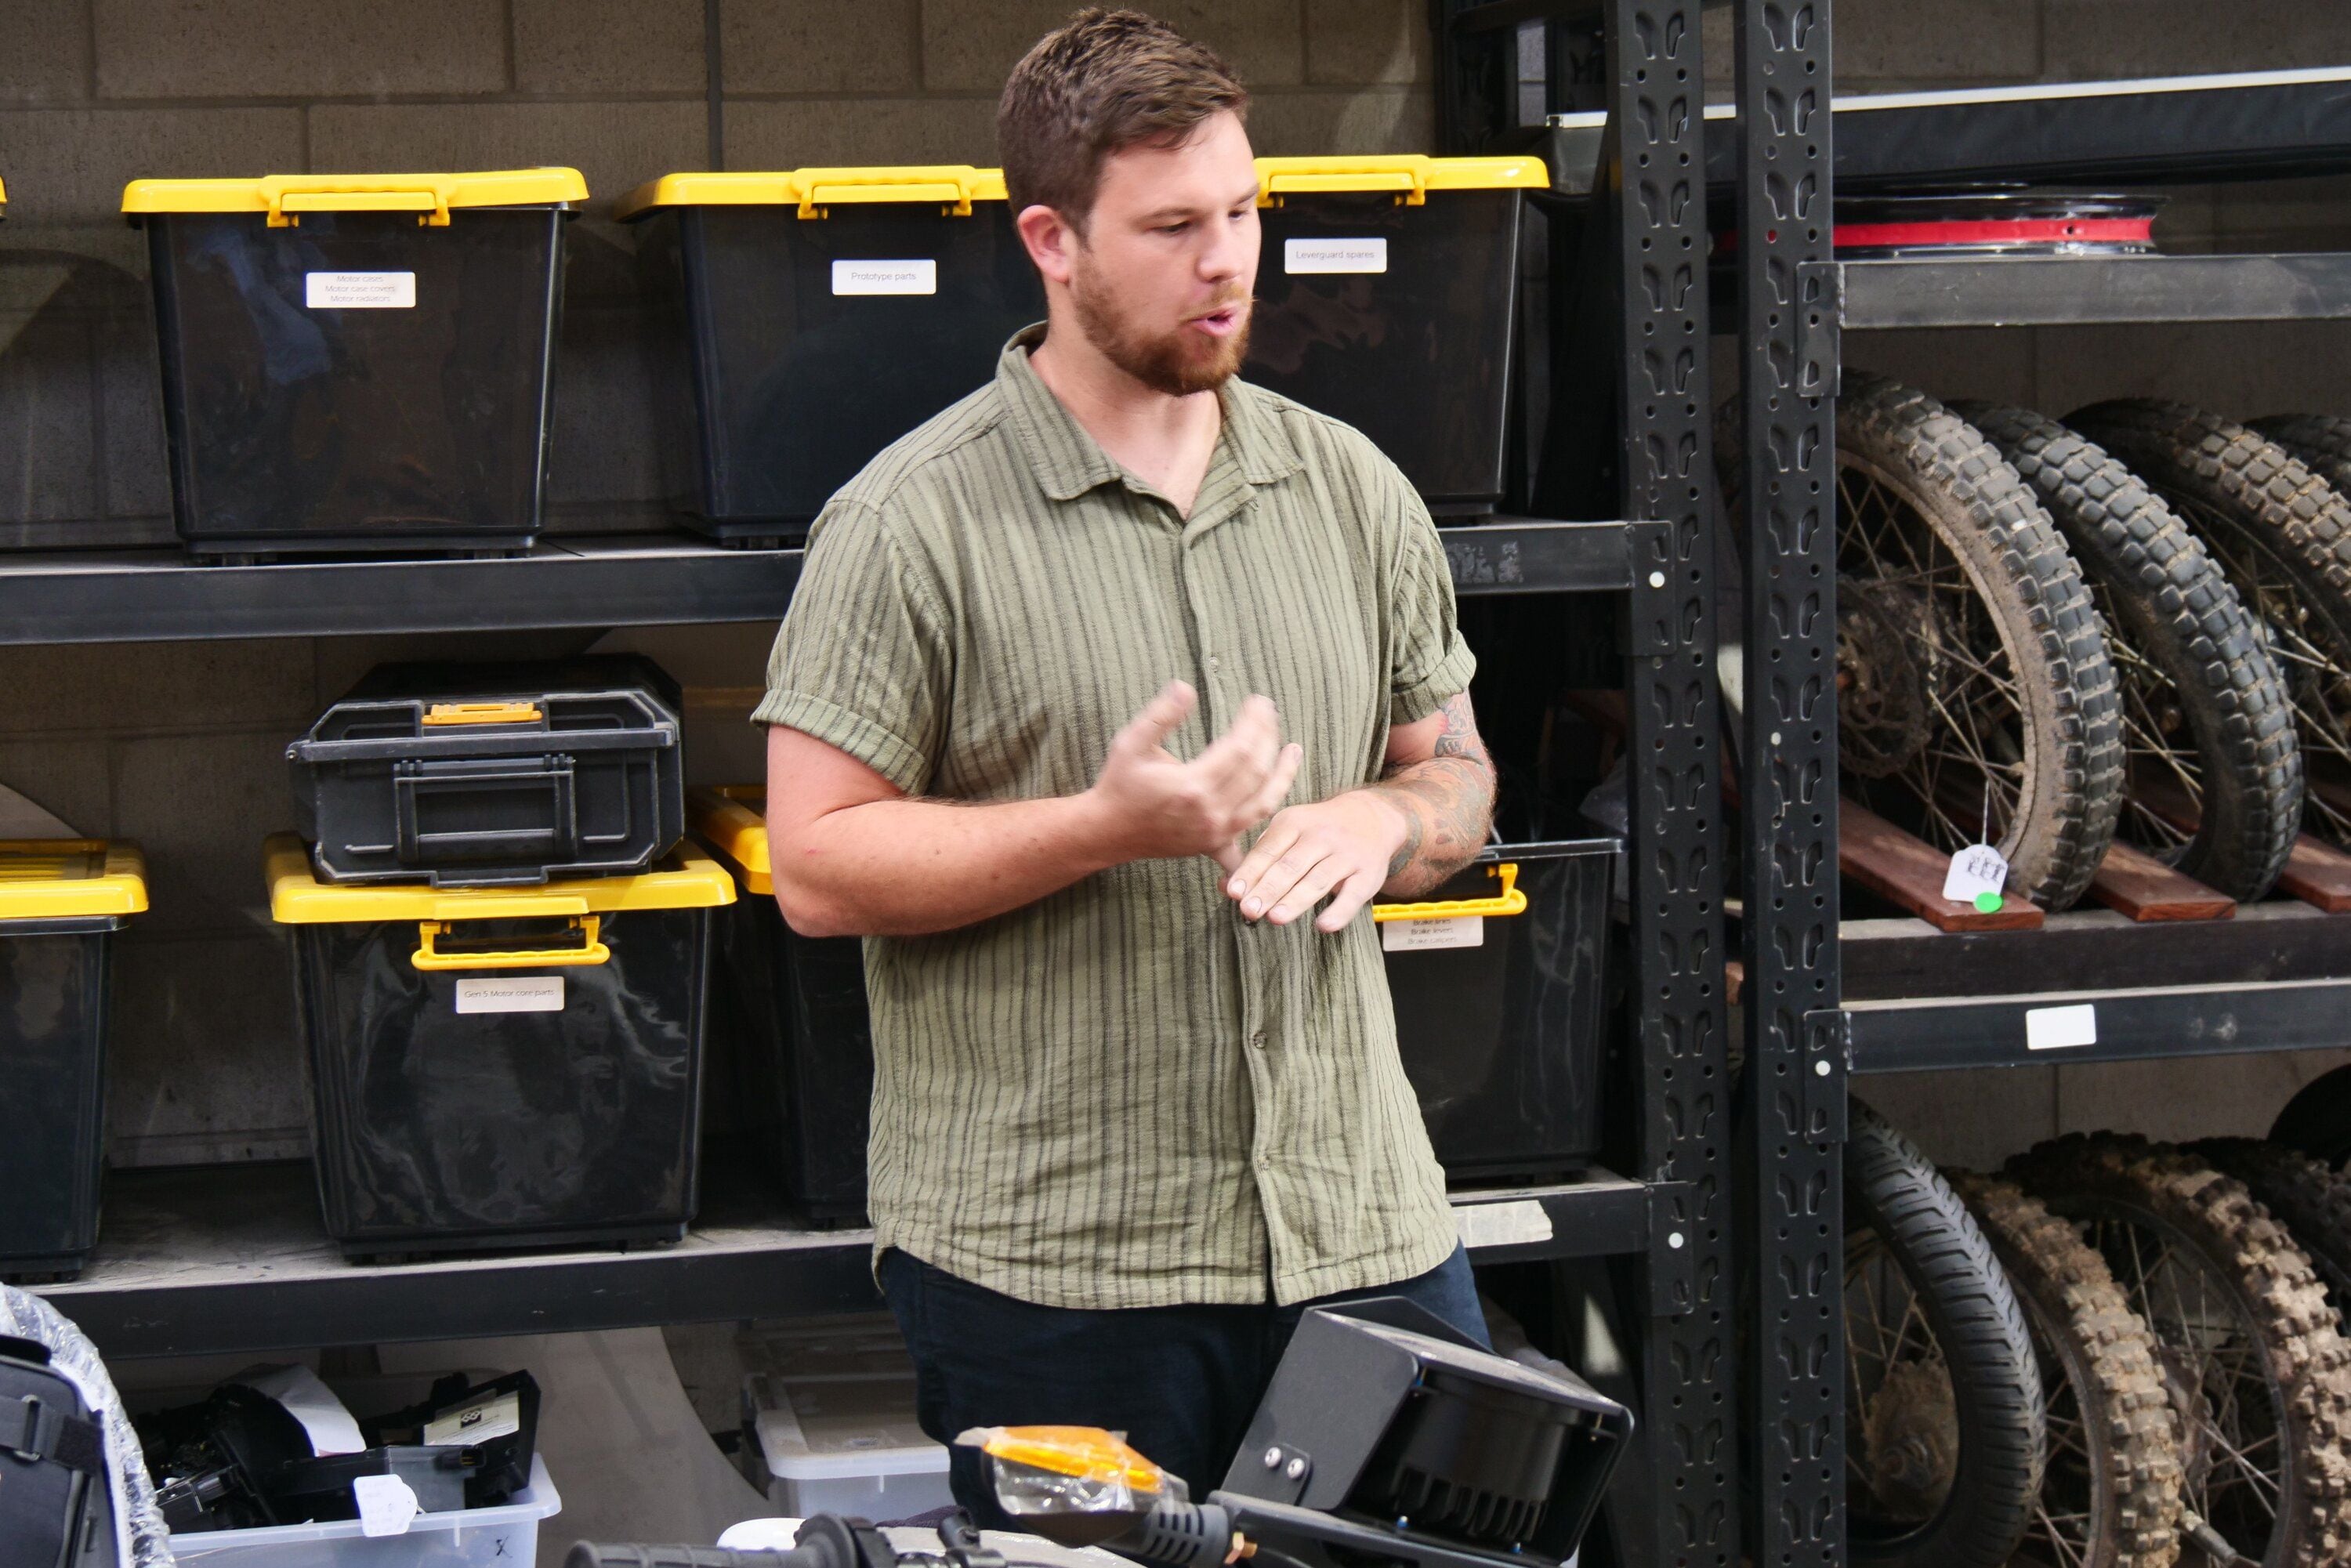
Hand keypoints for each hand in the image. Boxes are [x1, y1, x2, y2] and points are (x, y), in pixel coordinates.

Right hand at [1087, 682, 1302, 861]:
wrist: (1105, 831)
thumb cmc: (1118, 784)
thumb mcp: (1130, 742)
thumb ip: (1160, 715)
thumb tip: (1185, 687)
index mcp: (1192, 785)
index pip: (1241, 747)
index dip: (1255, 721)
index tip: (1259, 700)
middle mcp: (1209, 813)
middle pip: (1257, 772)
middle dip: (1268, 737)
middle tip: (1270, 712)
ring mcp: (1213, 833)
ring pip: (1263, 804)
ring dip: (1282, 776)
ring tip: (1292, 751)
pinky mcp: (1211, 846)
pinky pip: (1247, 841)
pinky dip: (1265, 830)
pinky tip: (1278, 809)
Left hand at [1220, 791, 1410, 932]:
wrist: (1372, 817)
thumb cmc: (1317, 831)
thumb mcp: (1287, 832)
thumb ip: (1258, 858)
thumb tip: (1225, 887)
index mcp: (1295, 822)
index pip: (1269, 850)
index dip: (1251, 872)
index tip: (1234, 892)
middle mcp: (1322, 836)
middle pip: (1291, 866)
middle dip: (1268, 889)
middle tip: (1249, 910)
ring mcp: (1347, 855)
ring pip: (1318, 880)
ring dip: (1296, 900)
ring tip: (1275, 918)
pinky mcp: (1368, 874)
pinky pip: (1353, 895)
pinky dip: (1339, 911)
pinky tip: (1323, 925)